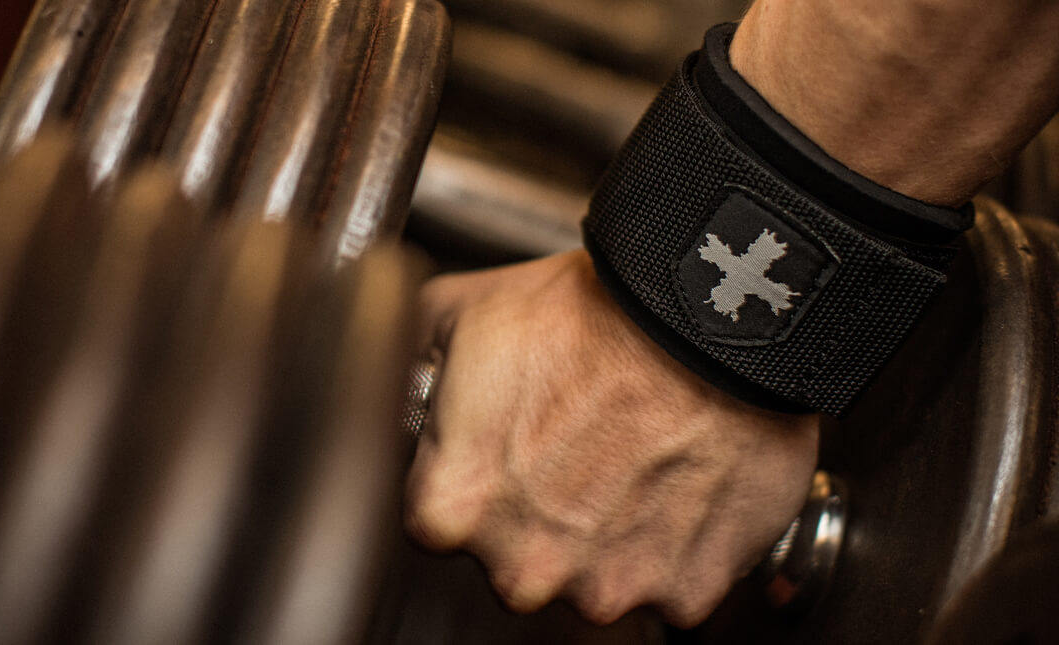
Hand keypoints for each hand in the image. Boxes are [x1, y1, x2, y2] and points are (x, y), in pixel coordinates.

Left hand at [403, 250, 819, 626]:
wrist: (711, 320)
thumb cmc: (594, 314)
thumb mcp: (467, 310)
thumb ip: (413, 359)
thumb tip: (397, 373)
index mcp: (454, 507)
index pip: (437, 519)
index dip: (475, 475)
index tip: (504, 449)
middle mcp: (522, 566)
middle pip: (514, 559)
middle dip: (537, 515)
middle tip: (575, 447)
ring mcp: (607, 587)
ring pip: (591, 577)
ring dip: (606, 534)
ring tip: (632, 458)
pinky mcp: (683, 592)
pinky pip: (667, 582)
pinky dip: (672, 544)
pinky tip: (675, 482)